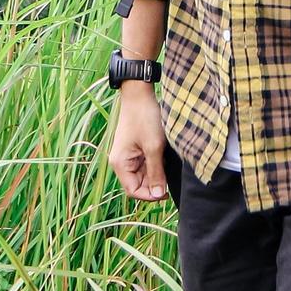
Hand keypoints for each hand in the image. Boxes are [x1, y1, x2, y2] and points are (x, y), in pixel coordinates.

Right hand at [108, 85, 168, 202]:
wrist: (140, 94)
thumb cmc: (144, 118)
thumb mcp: (154, 147)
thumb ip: (156, 173)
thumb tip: (159, 195)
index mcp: (120, 164)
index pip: (133, 191)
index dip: (150, 195)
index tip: (166, 192)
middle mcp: (121, 162)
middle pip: (139, 184)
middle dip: (155, 182)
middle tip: (170, 174)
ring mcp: (128, 156)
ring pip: (144, 175)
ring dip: (157, 172)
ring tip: (166, 160)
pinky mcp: (136, 149)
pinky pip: (146, 164)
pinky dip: (156, 163)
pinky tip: (164, 154)